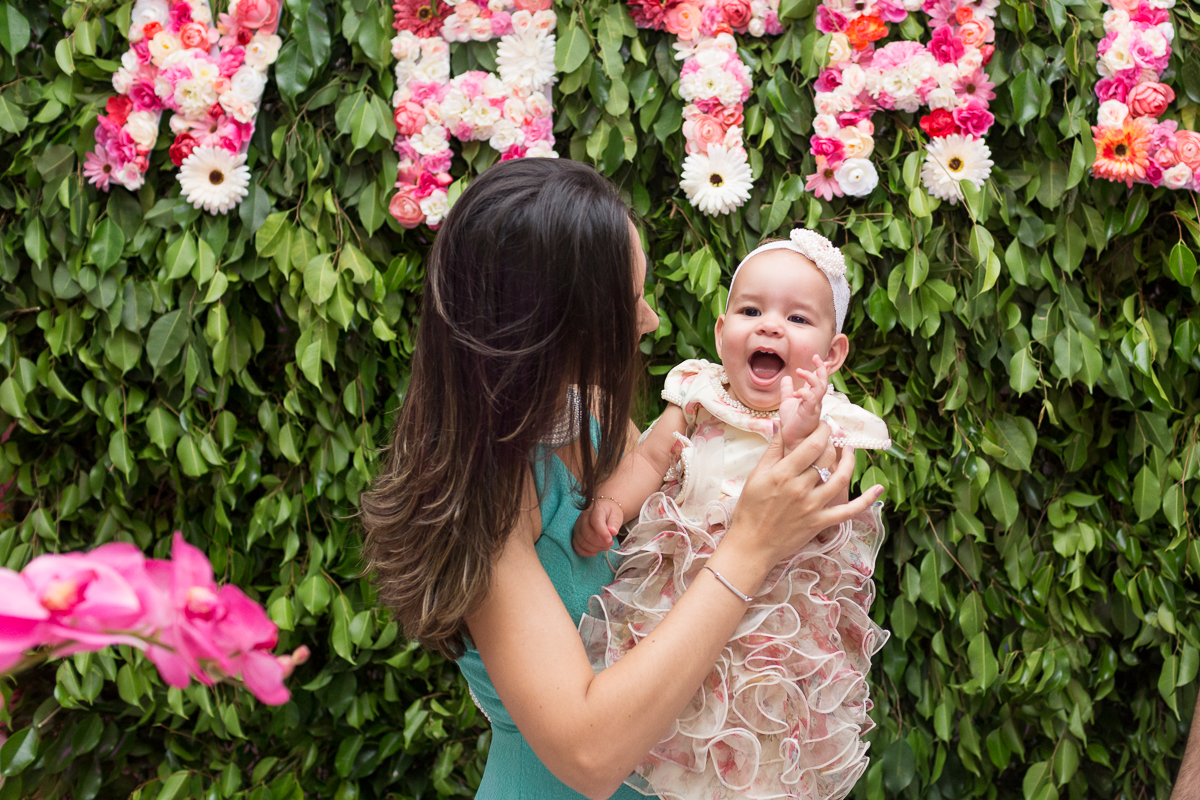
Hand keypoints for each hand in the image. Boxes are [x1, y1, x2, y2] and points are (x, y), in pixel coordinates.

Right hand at [572, 498, 622, 557]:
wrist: (604, 510)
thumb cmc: (610, 513)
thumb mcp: (617, 515)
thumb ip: (615, 522)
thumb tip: (613, 531)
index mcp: (595, 509)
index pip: (596, 521)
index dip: (602, 533)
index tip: (610, 540)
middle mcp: (583, 517)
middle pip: (587, 534)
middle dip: (599, 543)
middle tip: (610, 544)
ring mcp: (577, 525)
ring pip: (581, 541)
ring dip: (594, 548)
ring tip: (605, 547)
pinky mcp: (576, 533)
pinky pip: (576, 545)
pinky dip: (585, 552)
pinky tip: (595, 552)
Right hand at [714, 422, 883, 574]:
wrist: (751, 545)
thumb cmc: (750, 510)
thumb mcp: (755, 476)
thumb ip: (772, 450)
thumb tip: (781, 425)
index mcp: (782, 474)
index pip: (812, 444)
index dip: (822, 430)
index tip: (824, 425)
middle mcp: (800, 488)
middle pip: (826, 458)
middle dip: (833, 442)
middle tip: (833, 435)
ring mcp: (813, 506)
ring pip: (841, 478)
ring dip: (849, 461)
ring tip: (849, 449)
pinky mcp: (820, 523)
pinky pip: (849, 511)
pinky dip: (866, 500)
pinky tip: (878, 488)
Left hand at [778, 355, 827, 455]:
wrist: (792, 440)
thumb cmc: (792, 424)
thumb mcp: (787, 402)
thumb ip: (787, 390)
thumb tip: (786, 377)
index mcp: (812, 397)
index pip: (819, 380)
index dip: (820, 368)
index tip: (818, 357)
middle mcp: (816, 401)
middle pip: (823, 381)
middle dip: (821, 368)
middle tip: (816, 357)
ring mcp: (814, 407)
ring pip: (820, 388)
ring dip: (812, 377)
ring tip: (801, 371)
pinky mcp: (810, 413)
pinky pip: (811, 399)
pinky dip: (804, 392)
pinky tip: (796, 392)